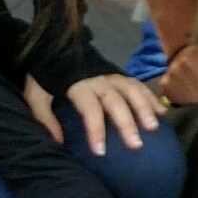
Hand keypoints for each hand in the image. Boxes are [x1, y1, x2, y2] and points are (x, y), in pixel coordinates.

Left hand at [24, 74, 160, 156]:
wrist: (55, 46)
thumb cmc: (46, 76)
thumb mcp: (36, 95)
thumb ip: (45, 118)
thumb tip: (58, 143)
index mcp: (78, 85)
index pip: (90, 108)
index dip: (95, 129)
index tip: (101, 151)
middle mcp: (100, 79)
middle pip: (116, 101)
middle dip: (127, 123)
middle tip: (136, 145)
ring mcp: (113, 75)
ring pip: (132, 91)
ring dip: (145, 108)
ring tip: (154, 128)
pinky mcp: (121, 74)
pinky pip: (139, 85)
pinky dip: (151, 98)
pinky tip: (161, 113)